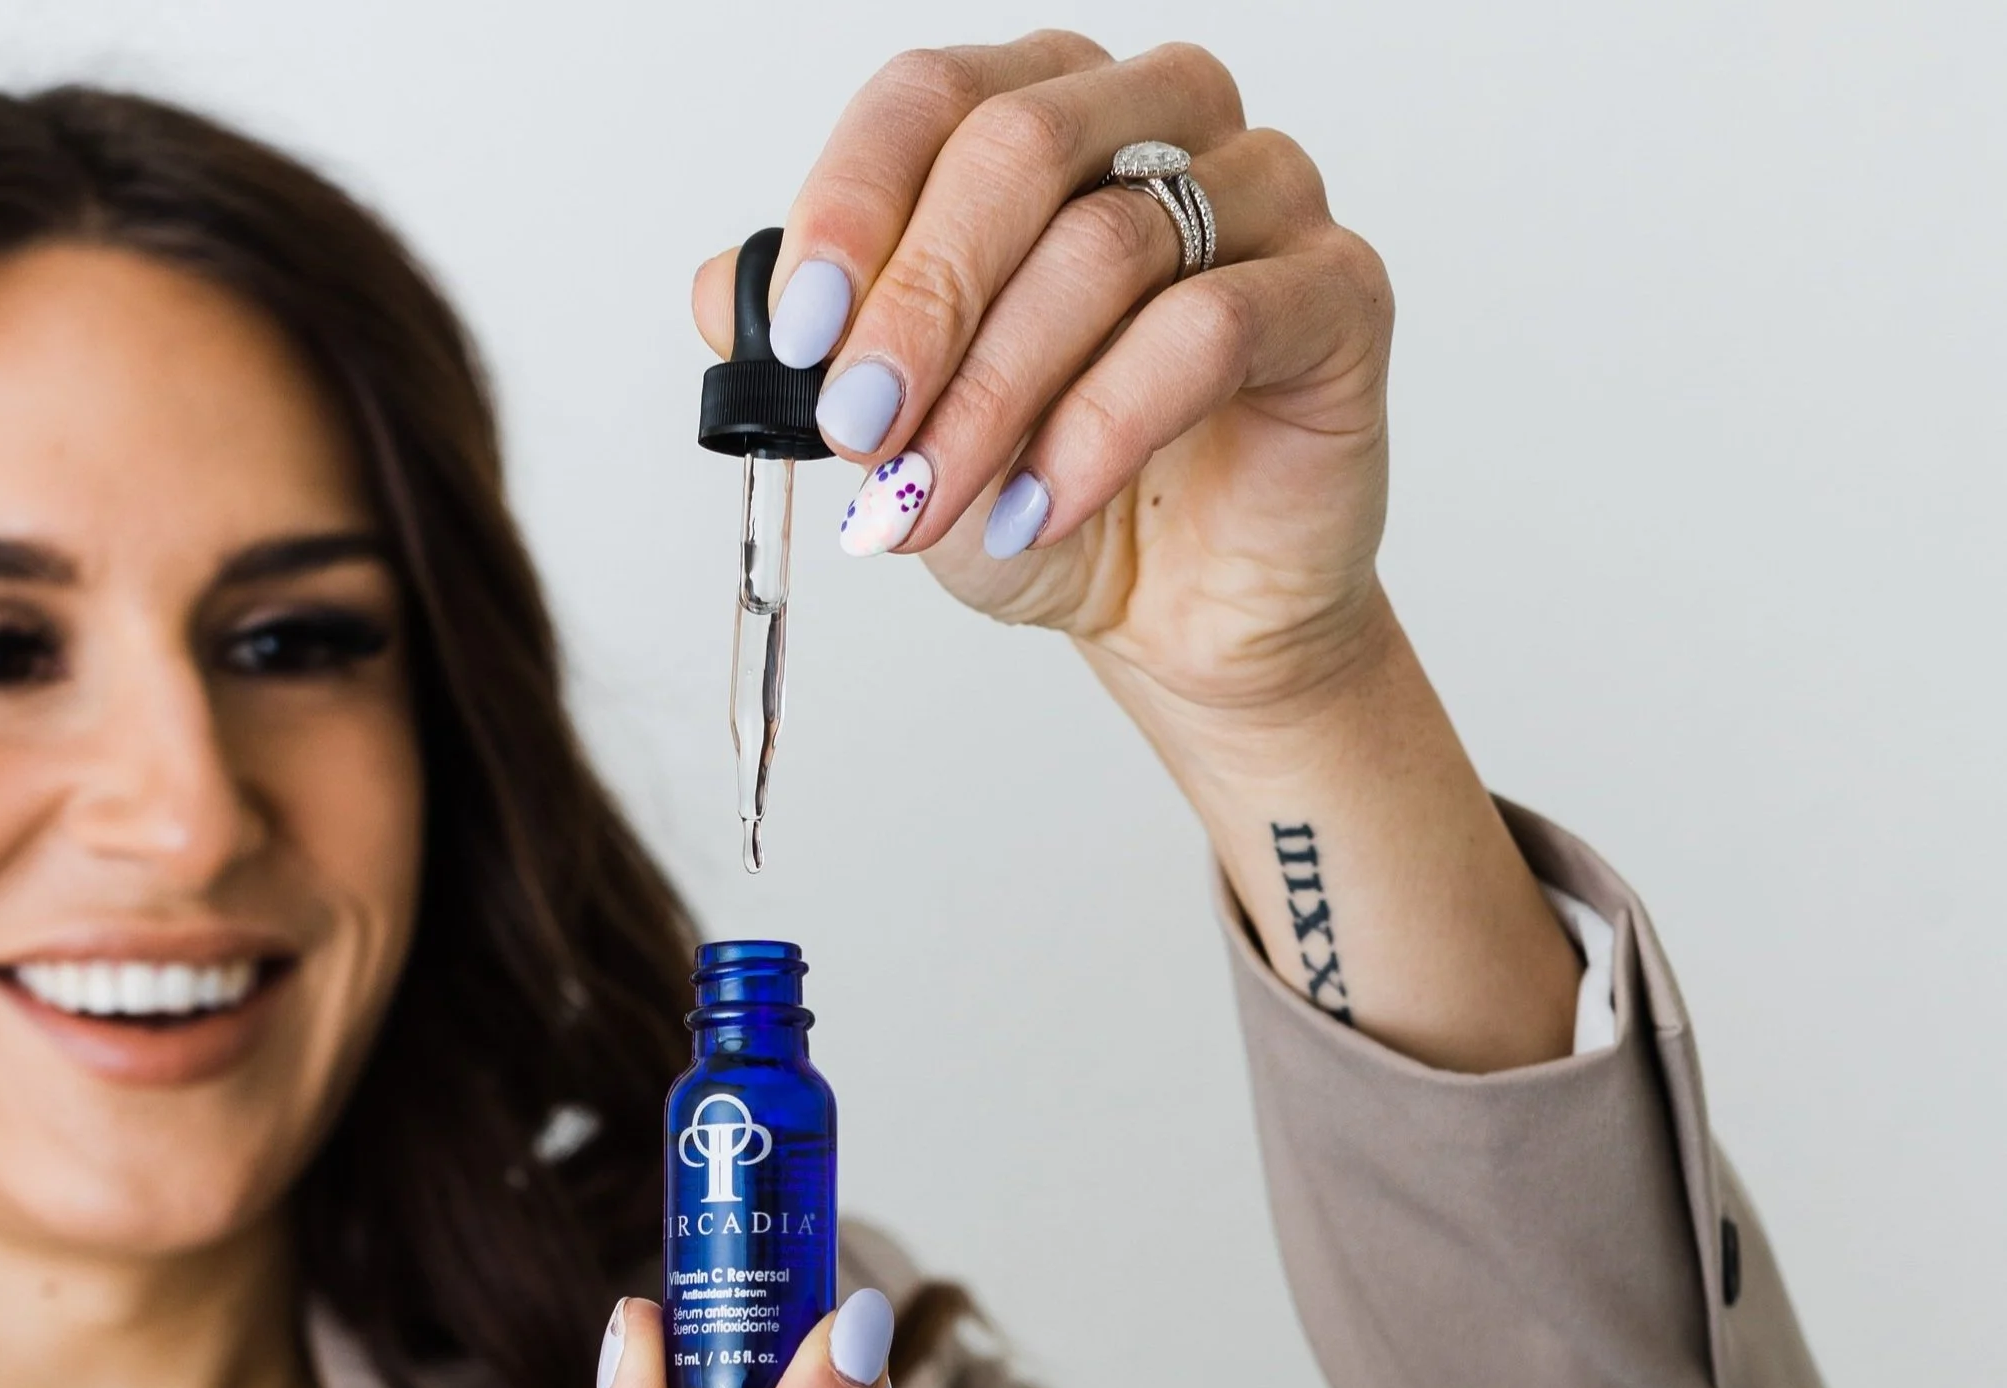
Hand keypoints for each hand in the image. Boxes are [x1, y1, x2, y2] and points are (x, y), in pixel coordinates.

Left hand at [694, 34, 1579, 1076]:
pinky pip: (1210, 329)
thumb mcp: (901, 434)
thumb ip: (820, 356)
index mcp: (1041, 113)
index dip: (854, 207)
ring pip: (1110, 244)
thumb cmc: (1047, 497)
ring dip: (995, 393)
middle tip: (858, 429)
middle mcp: (1157, 120)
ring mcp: (1262, 194)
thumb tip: (726, 294)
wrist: (1177, 614)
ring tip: (931, 505)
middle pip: (1020, 148)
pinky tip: (1036, 510)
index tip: (801, 336)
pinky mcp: (1336, 293)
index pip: (931, 97)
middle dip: (919, 305)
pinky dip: (1100, 430)